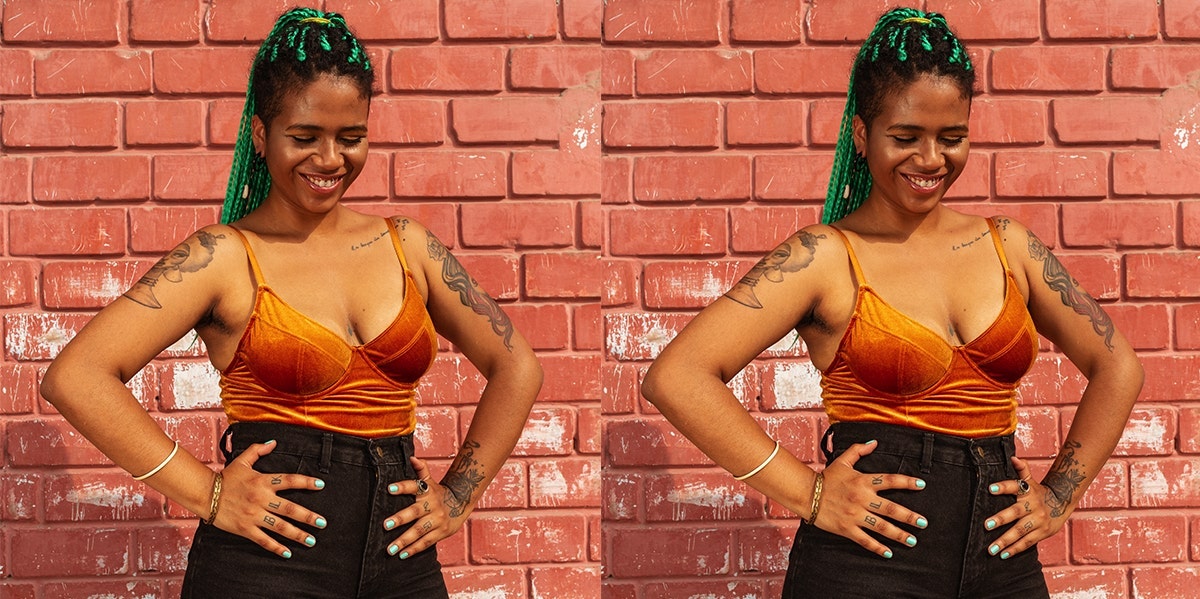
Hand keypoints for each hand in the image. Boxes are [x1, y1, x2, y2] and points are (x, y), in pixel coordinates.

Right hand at [211, 440, 327, 558]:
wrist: (205, 493)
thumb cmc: (225, 477)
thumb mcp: (243, 460)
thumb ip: (258, 450)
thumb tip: (273, 442)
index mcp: (263, 481)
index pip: (290, 480)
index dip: (306, 482)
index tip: (321, 485)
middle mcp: (261, 499)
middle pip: (290, 508)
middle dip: (308, 517)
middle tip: (323, 523)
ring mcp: (254, 515)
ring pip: (280, 527)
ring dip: (297, 534)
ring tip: (311, 540)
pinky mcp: (245, 528)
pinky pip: (264, 540)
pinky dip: (276, 547)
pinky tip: (288, 553)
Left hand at [381, 456, 467, 558]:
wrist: (460, 504)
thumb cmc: (437, 493)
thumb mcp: (430, 481)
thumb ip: (421, 470)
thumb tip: (412, 458)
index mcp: (427, 491)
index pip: (414, 487)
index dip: (403, 487)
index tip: (389, 489)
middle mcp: (432, 505)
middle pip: (415, 512)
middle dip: (400, 518)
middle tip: (385, 524)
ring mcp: (437, 520)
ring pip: (419, 530)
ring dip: (404, 540)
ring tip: (390, 549)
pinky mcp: (440, 533)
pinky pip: (426, 542)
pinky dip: (414, 549)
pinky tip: (402, 554)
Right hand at [813, 440, 928, 558]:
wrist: (806, 493)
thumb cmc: (826, 478)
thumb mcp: (843, 461)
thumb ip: (859, 450)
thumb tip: (874, 442)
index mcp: (863, 481)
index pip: (890, 480)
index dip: (907, 482)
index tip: (922, 485)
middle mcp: (862, 498)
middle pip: (891, 508)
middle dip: (909, 517)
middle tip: (924, 523)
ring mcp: (855, 515)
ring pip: (881, 527)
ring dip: (899, 534)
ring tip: (912, 540)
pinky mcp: (847, 528)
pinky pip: (865, 540)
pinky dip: (878, 548)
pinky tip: (889, 553)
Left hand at [983, 456, 1067, 559]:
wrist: (1061, 504)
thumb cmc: (1038, 492)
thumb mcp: (1031, 480)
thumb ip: (1022, 470)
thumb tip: (1013, 457)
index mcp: (1028, 491)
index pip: (1015, 486)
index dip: (1003, 487)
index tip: (990, 489)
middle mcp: (1033, 505)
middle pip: (1015, 512)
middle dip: (1001, 519)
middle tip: (986, 525)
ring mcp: (1038, 520)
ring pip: (1020, 531)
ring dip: (1005, 540)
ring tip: (991, 549)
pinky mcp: (1042, 533)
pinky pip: (1027, 542)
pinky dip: (1015, 549)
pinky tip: (1002, 554)